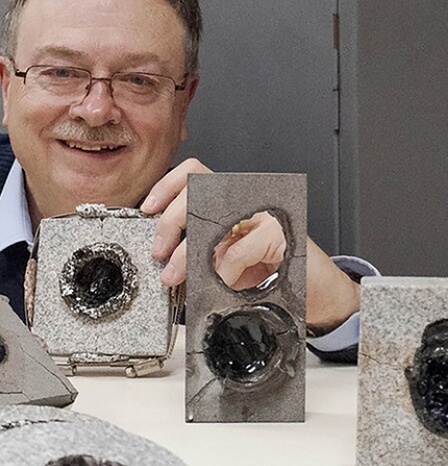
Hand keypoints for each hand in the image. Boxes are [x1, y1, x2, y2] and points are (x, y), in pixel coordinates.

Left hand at [141, 159, 359, 330]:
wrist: (316, 291)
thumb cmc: (270, 274)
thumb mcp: (223, 260)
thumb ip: (197, 251)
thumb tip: (163, 256)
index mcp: (229, 201)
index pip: (194, 173)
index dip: (167, 186)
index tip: (148, 208)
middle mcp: (246, 201)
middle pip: (197, 191)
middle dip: (169, 223)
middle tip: (159, 251)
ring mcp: (264, 214)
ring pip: (214, 219)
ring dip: (188, 251)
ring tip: (177, 273)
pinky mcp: (280, 234)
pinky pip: (239, 248)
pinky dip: (223, 268)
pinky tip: (220, 281)